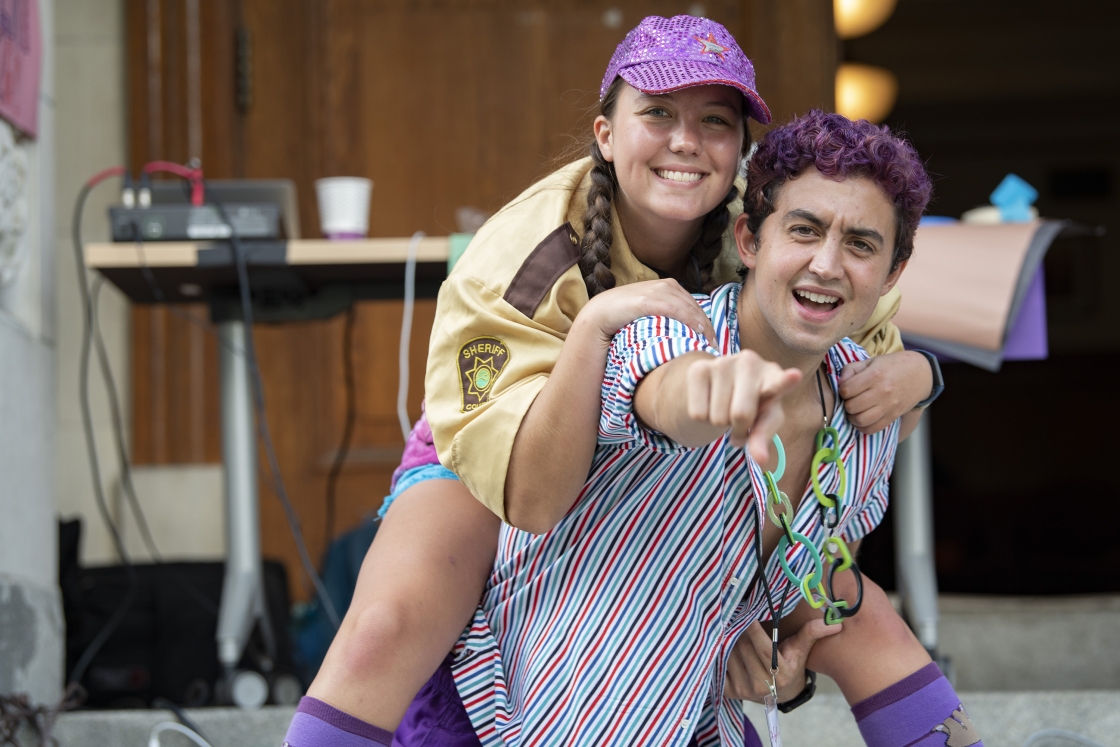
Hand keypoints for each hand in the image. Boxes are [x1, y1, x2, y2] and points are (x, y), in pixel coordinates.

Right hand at [580, 279, 716, 344]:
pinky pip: (675, 309)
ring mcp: (656, 290)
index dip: (706, 321)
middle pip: (695, 305)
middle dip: (707, 324)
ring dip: (702, 324)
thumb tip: (686, 332)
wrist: (599, 315)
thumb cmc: (625, 318)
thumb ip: (667, 316)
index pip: (694, 304)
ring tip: (709, 341)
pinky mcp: (647, 300)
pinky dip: (689, 319)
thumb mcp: (650, 314)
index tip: (714, 339)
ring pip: (688, 307)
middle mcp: (665, 285)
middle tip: (716, 344)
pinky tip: (698, 331)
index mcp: (668, 287)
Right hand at [685, 351, 800, 461]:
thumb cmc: (752, 404)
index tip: (795, 376)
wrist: (719, 386)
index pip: (779, 382)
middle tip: (741, 421)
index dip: (786, 381)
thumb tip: (760, 460)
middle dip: (739, 427)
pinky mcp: (698, 368)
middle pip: (740, 415)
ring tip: (725, 408)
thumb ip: (763, 438)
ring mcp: (723, 362)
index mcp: (773, 375)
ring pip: (717, 416)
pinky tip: (710, 402)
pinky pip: (698, 413)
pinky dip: (703, 417)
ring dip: (720, 422)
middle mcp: (750, 362)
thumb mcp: (763, 421)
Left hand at [724, 619, 841, 703]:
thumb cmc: (790, 666)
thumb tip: (834, 623)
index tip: (747, 612)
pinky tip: (721, 641)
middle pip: (743, 648)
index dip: (754, 630)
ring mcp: (743, 690)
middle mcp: (761, 685)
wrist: (779, 695)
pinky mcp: (728, 691)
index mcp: (780, 675)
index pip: (763, 649)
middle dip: (738, 628)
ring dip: (727, 638)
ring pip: (729, 654)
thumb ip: (811, 634)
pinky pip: (718, 664)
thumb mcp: (800, 651)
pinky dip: (718, 651)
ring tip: (730, 626)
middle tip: (736, 613)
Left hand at [838, 351, 932, 434]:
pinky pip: (872, 429)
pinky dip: (863, 426)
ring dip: (853, 417)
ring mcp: (888, 406)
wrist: (920, 374)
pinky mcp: (893, 416)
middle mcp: (882, 392)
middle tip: (851, 399)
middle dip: (847, 404)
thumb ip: (851, 370)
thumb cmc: (891, 366)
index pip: (846, 390)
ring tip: (855, 410)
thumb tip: (840, 384)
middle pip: (852, 407)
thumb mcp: (870, 362)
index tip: (847, 388)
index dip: (842, 390)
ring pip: (860, 420)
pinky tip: (863, 418)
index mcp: (874, 376)